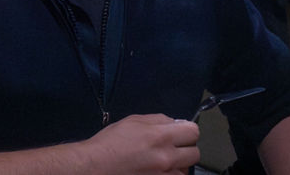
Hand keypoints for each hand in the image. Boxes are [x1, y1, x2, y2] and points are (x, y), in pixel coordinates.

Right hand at [82, 113, 199, 174]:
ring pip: (185, 171)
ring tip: (162, 163)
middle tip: (173, 148)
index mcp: (160, 137)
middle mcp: (166, 158)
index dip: (187, 131)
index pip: (193, 132)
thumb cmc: (110, 144)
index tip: (180, 133)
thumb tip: (175, 123)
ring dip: (178, 166)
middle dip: (185, 149)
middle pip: (195, 153)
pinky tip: (157, 172)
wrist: (94, 167)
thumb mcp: (133, 121)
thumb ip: (158, 120)